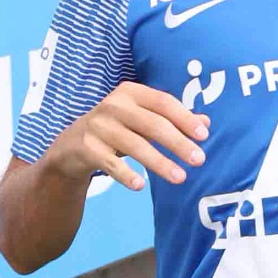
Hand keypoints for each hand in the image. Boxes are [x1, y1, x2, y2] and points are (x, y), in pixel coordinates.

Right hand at [48, 81, 209, 191]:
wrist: (70, 146)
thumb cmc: (115, 129)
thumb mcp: (141, 120)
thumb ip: (171, 120)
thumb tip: (206, 122)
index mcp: (131, 92)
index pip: (163, 103)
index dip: (185, 118)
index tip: (204, 136)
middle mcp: (113, 105)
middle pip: (152, 124)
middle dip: (178, 143)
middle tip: (199, 160)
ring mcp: (98, 126)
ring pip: (134, 145)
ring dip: (159, 162)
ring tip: (180, 178)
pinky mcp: (86, 147)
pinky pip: (110, 163)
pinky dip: (125, 174)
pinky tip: (140, 185)